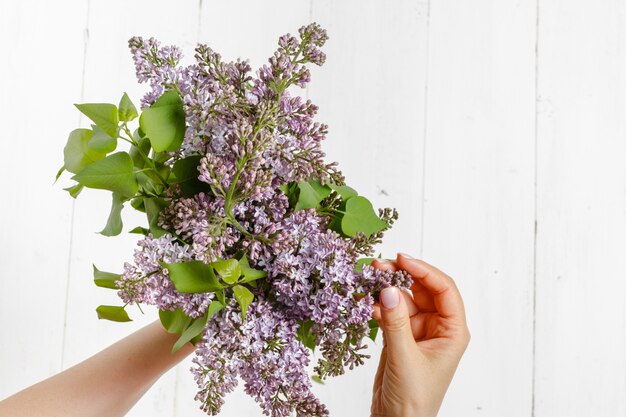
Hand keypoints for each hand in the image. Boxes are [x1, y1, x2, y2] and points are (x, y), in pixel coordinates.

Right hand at [370, 253, 469, 416]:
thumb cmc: (414, 399)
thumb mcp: (405, 358)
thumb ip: (396, 322)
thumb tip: (387, 289)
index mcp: (452, 331)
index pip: (444, 290)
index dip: (425, 270)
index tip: (402, 259)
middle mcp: (437, 328)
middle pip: (422, 289)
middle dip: (401, 274)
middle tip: (378, 265)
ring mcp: (418, 331)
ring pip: (403, 298)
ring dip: (386, 288)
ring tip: (367, 280)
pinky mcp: (400, 337)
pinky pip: (390, 312)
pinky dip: (378, 305)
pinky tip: (366, 303)